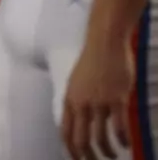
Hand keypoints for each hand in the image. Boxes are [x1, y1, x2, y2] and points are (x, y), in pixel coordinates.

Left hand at [61, 34, 132, 159]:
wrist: (104, 44)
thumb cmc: (92, 62)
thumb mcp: (77, 83)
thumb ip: (78, 101)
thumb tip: (81, 119)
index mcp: (69, 100)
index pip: (65, 131)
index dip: (70, 149)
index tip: (77, 158)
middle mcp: (81, 104)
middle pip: (80, 139)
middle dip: (87, 156)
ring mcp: (99, 102)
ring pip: (100, 136)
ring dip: (107, 151)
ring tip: (113, 156)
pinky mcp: (117, 99)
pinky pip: (119, 126)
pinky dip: (122, 139)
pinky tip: (126, 144)